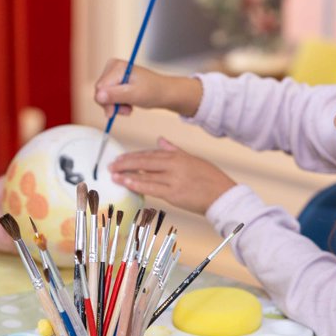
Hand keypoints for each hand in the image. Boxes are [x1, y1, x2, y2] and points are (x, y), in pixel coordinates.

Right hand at [93, 59, 202, 117]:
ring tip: (129, 108)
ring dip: (115, 106)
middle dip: (112, 105)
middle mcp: (112, 67)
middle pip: (99, 92)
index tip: (121, 111)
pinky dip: (116, 104)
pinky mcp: (114, 81)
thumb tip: (98, 96)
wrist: (163, 92)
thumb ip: (115, 96)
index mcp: (117, 66)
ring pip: (102, 96)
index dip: (108, 102)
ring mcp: (112, 74)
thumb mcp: (134, 95)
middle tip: (127, 109)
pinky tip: (127, 104)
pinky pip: (106, 96)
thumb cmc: (153, 91)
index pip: (100, 88)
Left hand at [109, 138, 235, 214]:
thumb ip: (174, 149)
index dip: (133, 156)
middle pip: (144, 162)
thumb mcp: (192, 159)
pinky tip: (126, 183)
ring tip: (113, 175)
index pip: (150, 154)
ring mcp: (174, 179)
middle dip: (126, 163)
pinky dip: (138, 185)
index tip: (120, 158)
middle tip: (112, 165)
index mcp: (178, 156)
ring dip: (127, 174)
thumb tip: (160, 139)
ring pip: (145, 175)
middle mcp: (174, 165)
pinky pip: (152, 188)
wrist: (223, 196)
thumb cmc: (210, 178)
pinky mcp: (174, 194)